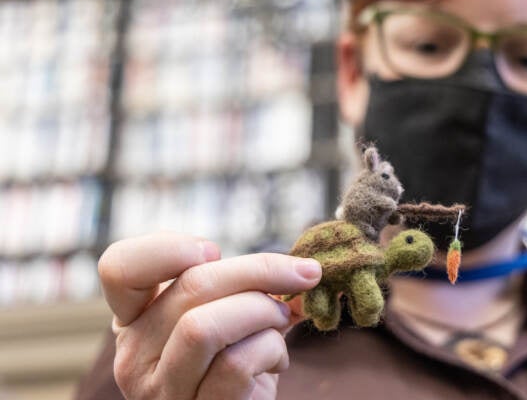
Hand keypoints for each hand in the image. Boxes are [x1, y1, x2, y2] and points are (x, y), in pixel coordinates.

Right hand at [98, 233, 320, 399]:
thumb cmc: (242, 365)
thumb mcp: (235, 314)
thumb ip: (251, 284)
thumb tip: (301, 269)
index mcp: (136, 319)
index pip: (118, 267)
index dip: (168, 248)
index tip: (214, 251)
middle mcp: (134, 357)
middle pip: (190, 286)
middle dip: (258, 270)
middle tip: (298, 276)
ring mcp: (161, 393)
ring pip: (203, 327)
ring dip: (262, 311)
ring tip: (281, 321)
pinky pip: (235, 365)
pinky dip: (271, 349)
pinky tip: (276, 361)